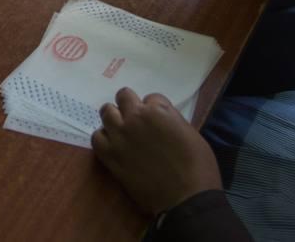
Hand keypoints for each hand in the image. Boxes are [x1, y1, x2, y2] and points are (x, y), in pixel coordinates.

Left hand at [91, 88, 222, 214]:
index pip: (150, 97)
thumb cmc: (197, 166)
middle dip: (130, 105)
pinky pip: (96, 137)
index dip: (155, 109)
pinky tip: (113, 144)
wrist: (186, 198)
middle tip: (138, 121)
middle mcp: (134, 118)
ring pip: (106, 112)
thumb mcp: (190, 132)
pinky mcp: (110, 156)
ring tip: (123, 130)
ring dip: (115, 118)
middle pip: (123, 96)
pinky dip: (104, 138)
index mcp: (157, 110)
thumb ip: (171, 118)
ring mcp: (120, 136)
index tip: (159, 122)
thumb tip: (161, 117)